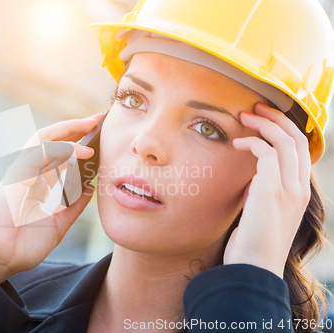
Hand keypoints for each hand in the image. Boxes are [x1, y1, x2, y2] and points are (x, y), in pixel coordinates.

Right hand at [0, 113, 104, 282]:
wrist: (0, 260)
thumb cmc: (23, 246)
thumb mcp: (58, 225)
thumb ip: (73, 207)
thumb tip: (90, 189)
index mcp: (35, 184)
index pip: (57, 155)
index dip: (76, 143)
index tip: (97, 137)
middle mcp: (27, 174)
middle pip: (51, 140)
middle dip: (74, 127)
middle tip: (98, 119)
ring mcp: (20, 172)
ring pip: (44, 138)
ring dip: (69, 129)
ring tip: (92, 123)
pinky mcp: (16, 175)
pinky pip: (41, 153)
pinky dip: (63, 148)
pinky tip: (83, 151)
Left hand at [223, 103, 310, 277]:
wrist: (252, 268)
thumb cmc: (251, 244)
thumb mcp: (260, 213)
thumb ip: (260, 193)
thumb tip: (250, 179)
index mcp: (298, 193)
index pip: (300, 151)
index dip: (285, 130)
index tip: (265, 120)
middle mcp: (299, 188)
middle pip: (297, 139)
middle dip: (277, 119)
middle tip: (256, 107)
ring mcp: (289, 189)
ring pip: (285, 141)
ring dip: (264, 124)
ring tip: (245, 116)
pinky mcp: (272, 190)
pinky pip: (267, 153)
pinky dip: (253, 143)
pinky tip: (237, 144)